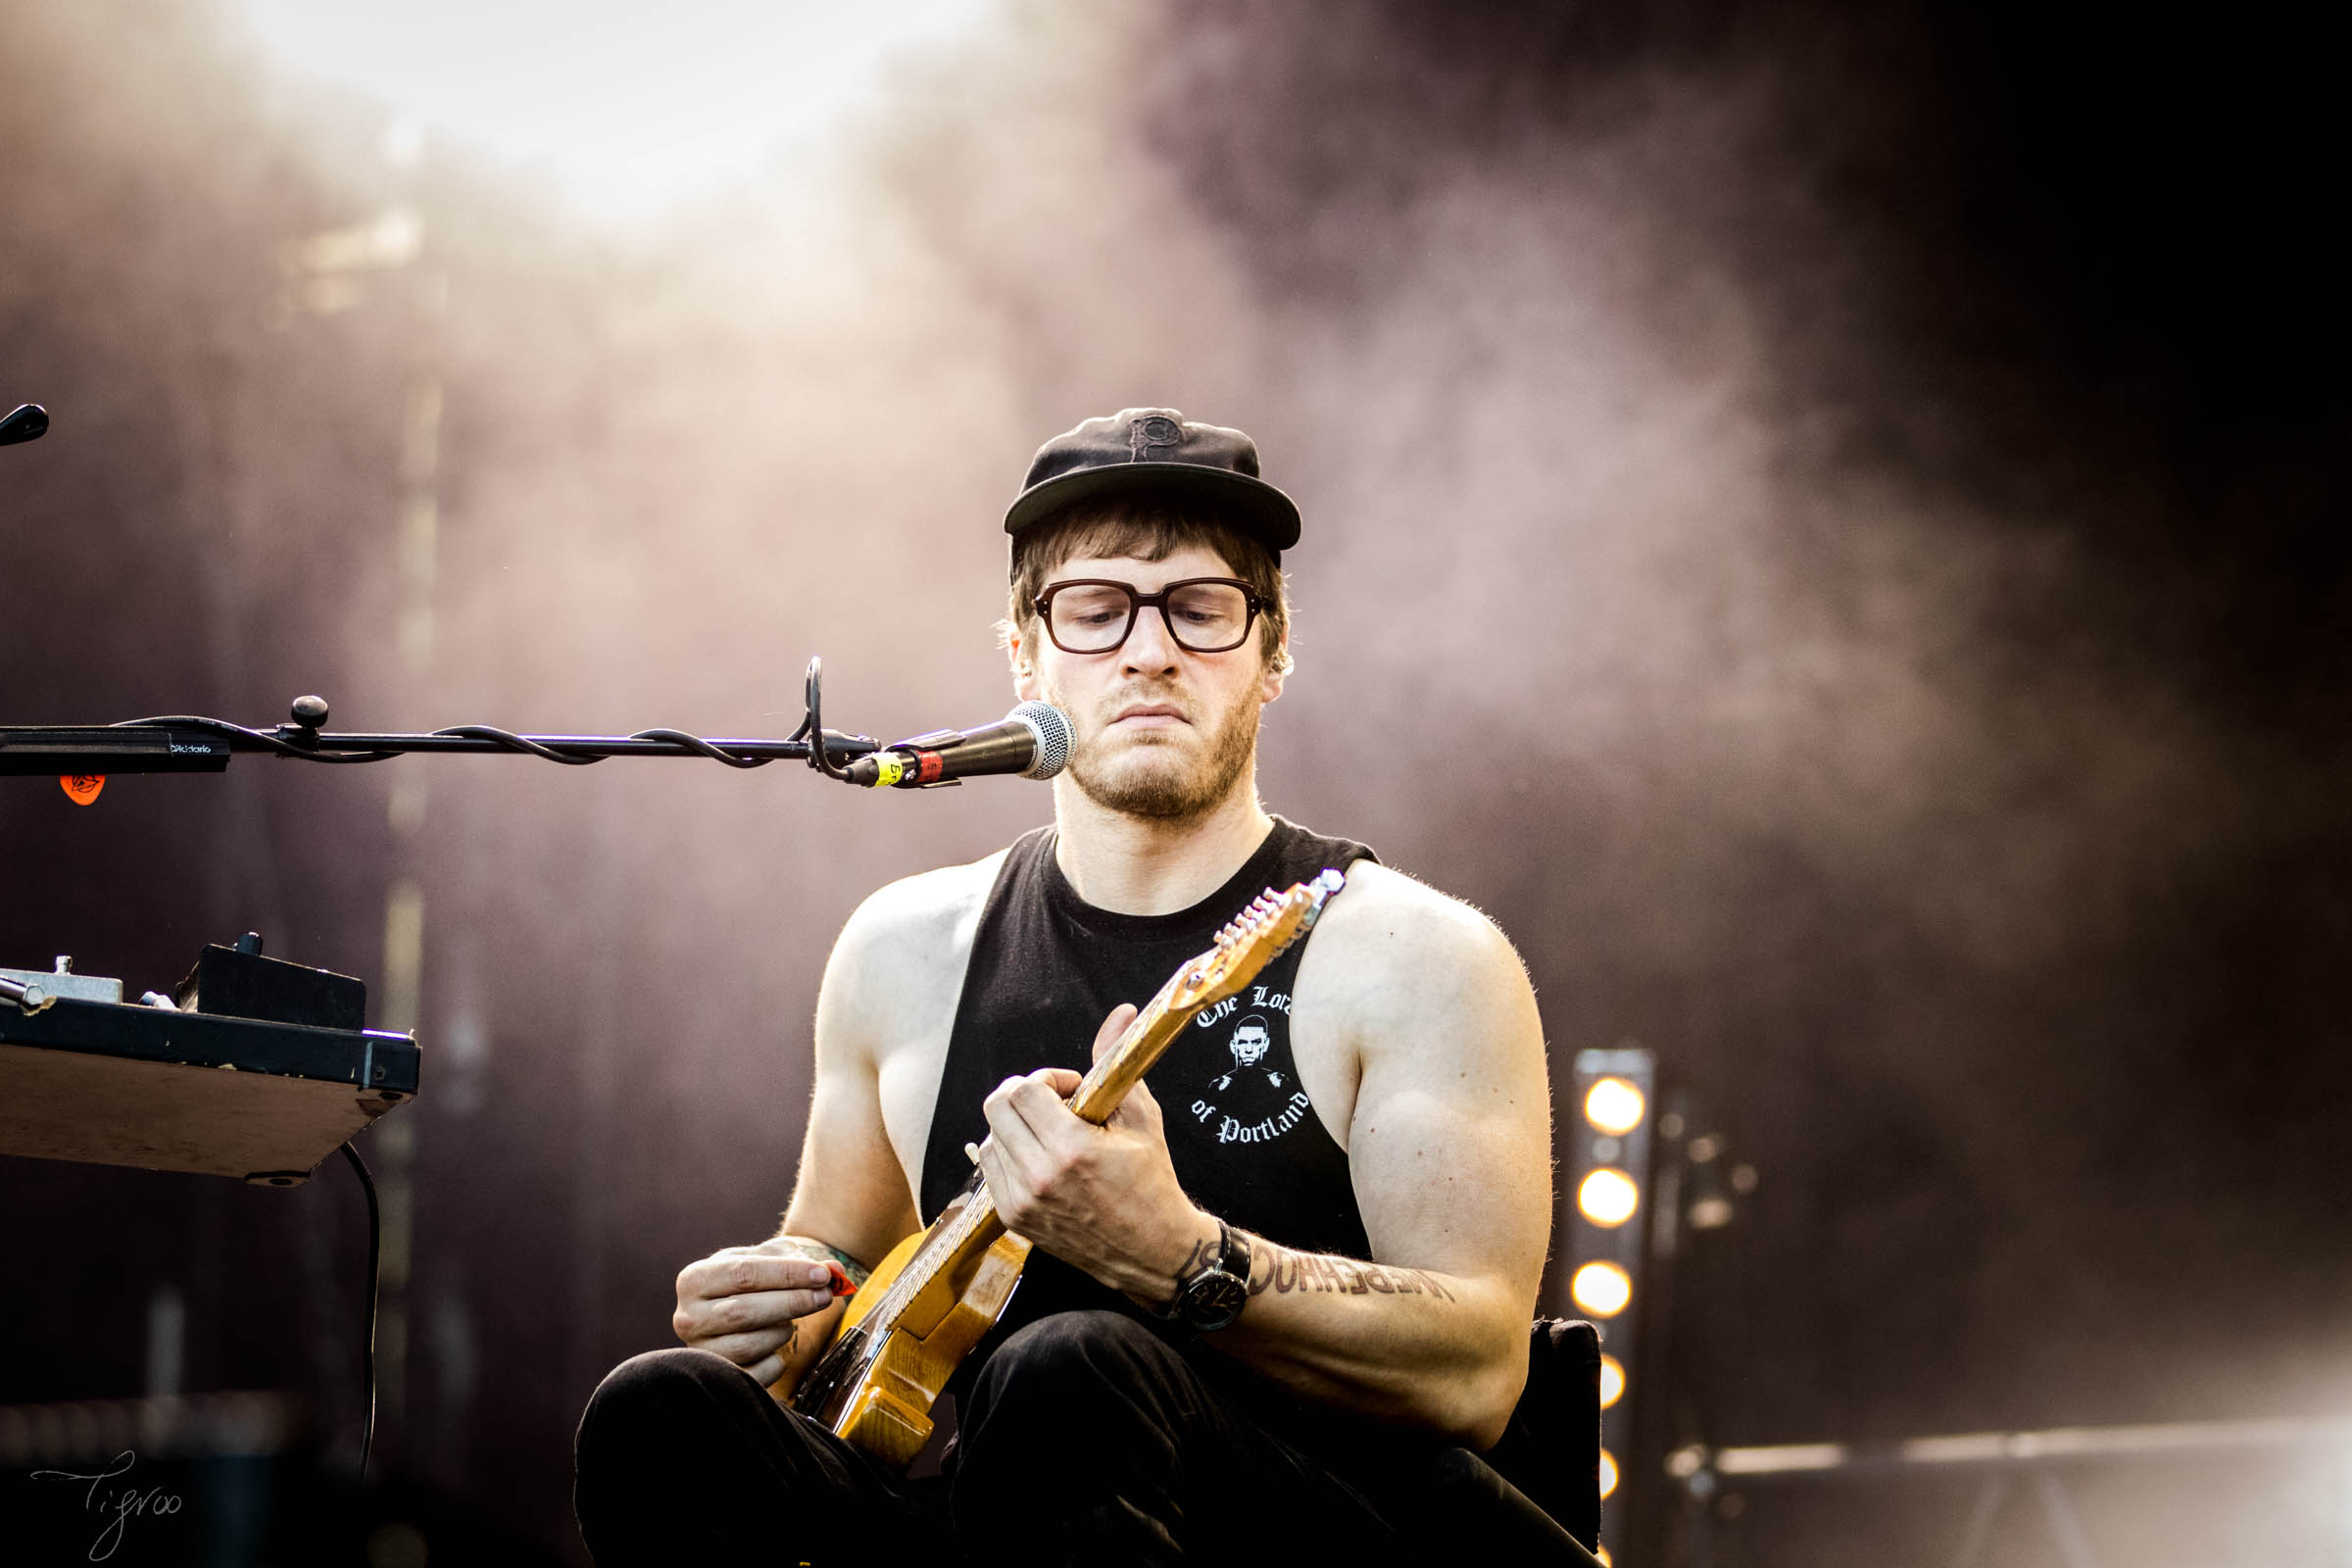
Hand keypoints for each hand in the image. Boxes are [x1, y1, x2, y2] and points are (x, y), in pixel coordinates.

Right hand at [672, 1244, 844, 1386]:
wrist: (735, 1308)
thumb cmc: (755, 1281)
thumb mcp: (769, 1260)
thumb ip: (803, 1261)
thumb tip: (837, 1271)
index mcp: (694, 1280)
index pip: (743, 1273)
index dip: (787, 1273)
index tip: (823, 1274)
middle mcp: (687, 1317)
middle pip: (744, 1311)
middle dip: (792, 1302)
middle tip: (825, 1295)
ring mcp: (699, 1351)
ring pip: (749, 1344)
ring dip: (782, 1331)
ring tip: (790, 1321)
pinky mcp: (716, 1378)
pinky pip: (755, 1374)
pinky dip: (776, 1360)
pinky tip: (778, 1347)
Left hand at [967, 1003, 1216, 1301]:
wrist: (1152, 1252)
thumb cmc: (1152, 1183)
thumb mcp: (1141, 1119)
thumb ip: (1118, 1064)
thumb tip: (1121, 1014)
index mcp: (1071, 1149)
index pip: (1023, 1090)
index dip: (1047, 1079)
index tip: (1071, 1089)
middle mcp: (1039, 1177)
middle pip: (996, 1108)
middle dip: (1024, 1095)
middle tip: (1055, 1105)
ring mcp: (1022, 1202)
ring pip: (990, 1138)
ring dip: (1016, 1127)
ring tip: (1052, 1136)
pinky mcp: (1014, 1219)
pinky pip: (991, 1170)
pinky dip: (1010, 1155)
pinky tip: (1041, 1160)